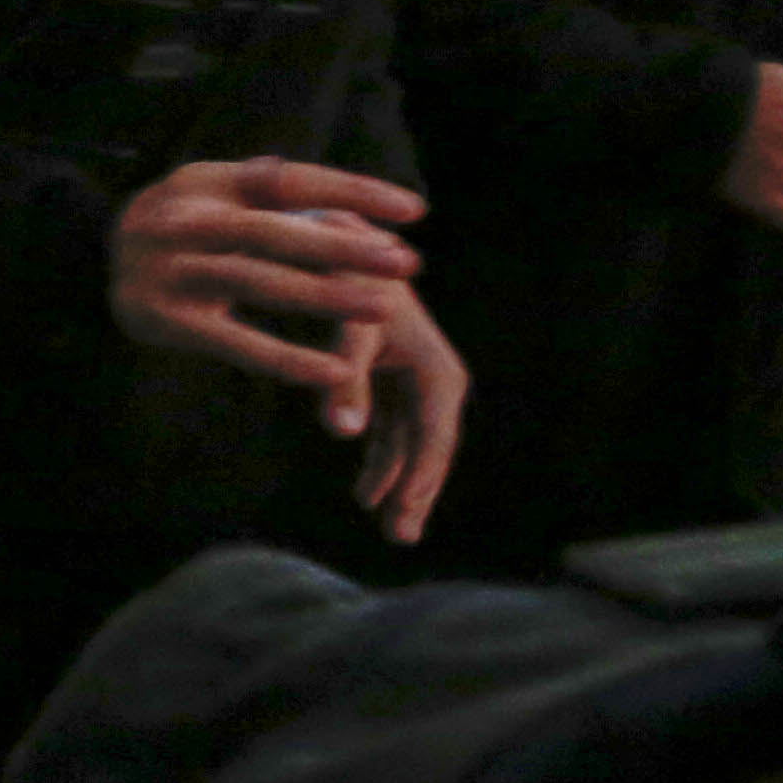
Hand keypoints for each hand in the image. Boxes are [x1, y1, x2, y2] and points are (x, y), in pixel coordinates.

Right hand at [106, 156, 424, 419]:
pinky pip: (236, 343)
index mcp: (205, 182)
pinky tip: (334, 371)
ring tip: (384, 308)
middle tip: (406, 263)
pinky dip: (287, 358)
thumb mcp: (207, 191)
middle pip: (275, 233)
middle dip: (343, 247)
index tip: (412, 211)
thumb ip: (264, 188)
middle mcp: (185, 221)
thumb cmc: (177, 225)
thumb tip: (340, 196)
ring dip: (325, 296)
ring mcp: (172, 271)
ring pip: (258, 283)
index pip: (286, 181)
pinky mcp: (165, 321)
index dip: (349, 191)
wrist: (87, 262)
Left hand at [349, 293, 467, 543]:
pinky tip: (368, 493)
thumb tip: (342, 433)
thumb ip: (346, 378)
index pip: (434, 438)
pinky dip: (384, 462)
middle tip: (401, 538)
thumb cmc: (347, 281)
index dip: (421, 478)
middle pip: (430, 450)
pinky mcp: (395, 383)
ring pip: (412, 447)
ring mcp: (418, 384)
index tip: (403, 511)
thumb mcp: (350, 327)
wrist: (343, 243)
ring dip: (400, 484)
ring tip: (388, 527)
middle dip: (416, 493)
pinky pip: (395, 434)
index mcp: (439, 372)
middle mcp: (437, 381)